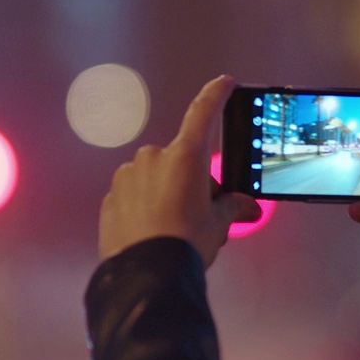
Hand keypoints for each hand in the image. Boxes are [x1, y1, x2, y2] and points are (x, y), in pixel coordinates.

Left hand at [99, 75, 261, 265]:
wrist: (145, 276)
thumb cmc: (183, 245)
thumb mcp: (218, 224)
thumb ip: (232, 207)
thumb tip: (247, 206)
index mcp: (185, 157)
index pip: (204, 113)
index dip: (216, 94)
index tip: (224, 82)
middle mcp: (154, 159)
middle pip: (181, 160)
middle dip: (193, 181)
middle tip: (202, 213)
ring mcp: (128, 177)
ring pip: (155, 178)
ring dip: (167, 194)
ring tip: (175, 229)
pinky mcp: (111, 198)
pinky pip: (134, 195)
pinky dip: (146, 208)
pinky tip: (154, 232)